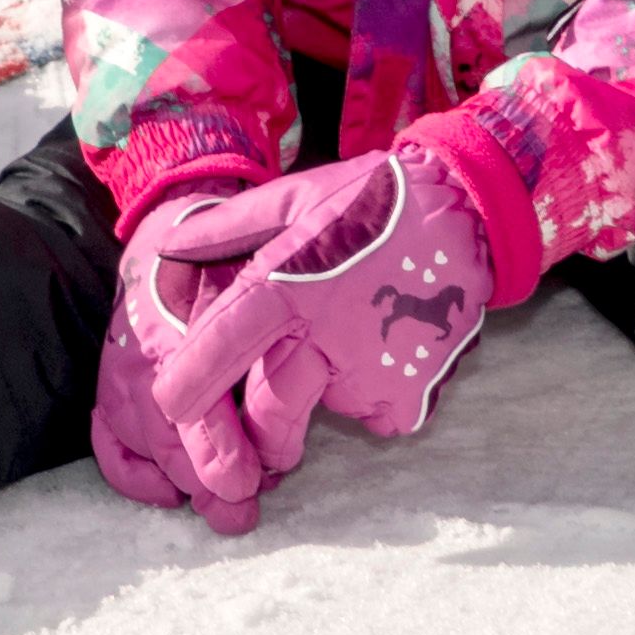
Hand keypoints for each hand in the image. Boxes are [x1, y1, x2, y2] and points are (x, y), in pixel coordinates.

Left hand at [84, 142, 512, 540]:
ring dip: (323, 396)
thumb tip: (166, 249)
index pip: (222, 346)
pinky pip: (375, 413)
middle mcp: (324, 336)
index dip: (189, 384)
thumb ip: (227, 228)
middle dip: (258, 436)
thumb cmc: (373, 202)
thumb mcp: (294, 197)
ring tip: (350, 344)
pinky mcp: (410, 395)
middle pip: (271, 411)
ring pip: (324, 409)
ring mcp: (371, 370)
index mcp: (287, 287)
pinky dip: (374, 396)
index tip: (167, 407)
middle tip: (262, 436)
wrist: (467, 212)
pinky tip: (388, 350)